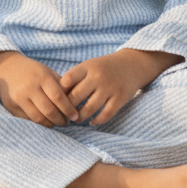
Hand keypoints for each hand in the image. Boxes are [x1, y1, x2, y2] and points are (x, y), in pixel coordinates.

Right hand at [0, 51, 79, 127]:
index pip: (58, 97)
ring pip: (38, 118)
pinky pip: (28, 120)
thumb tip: (75, 103)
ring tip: (56, 123)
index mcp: (42, 77)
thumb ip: (61, 85)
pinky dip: (38, 123)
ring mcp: (19, 98)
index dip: (68, 109)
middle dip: (60, 120)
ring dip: (50, 124)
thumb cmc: (33, 71)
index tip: (75, 116)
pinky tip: (44, 122)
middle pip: (49, 110)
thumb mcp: (47, 72)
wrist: (7, 68)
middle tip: (66, 123)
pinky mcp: (11, 106)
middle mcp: (30, 88)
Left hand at [60, 49, 182, 124]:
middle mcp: (98, 76)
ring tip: (76, 120)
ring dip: (80, 117)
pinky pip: (105, 115)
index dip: (59, 93)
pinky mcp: (120, 98)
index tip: (56, 101)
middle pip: (76, 97)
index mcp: (87, 67)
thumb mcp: (89, 66)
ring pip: (89, 109)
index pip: (67, 80)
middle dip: (68, 109)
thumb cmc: (103, 68)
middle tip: (64, 115)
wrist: (131, 64)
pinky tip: (91, 122)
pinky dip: (96, 121)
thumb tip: (56, 97)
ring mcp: (109, 88)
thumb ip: (75, 78)